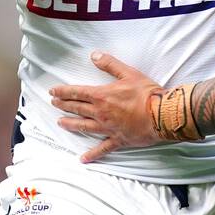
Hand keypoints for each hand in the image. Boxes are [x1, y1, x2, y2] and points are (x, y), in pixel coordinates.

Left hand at [49, 52, 166, 161]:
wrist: (161, 115)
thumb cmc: (147, 94)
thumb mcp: (129, 73)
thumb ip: (110, 64)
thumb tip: (94, 55)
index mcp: (102, 96)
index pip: (77, 92)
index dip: (63, 91)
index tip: (53, 92)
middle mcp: (100, 113)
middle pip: (77, 108)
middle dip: (63, 105)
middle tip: (54, 103)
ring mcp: (107, 128)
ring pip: (83, 127)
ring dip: (70, 124)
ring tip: (60, 123)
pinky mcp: (117, 140)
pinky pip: (102, 149)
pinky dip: (92, 154)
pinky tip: (83, 159)